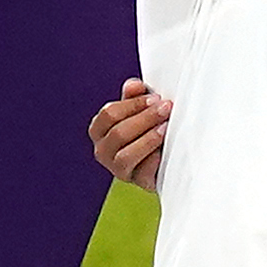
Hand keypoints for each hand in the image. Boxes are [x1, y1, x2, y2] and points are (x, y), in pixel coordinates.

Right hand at [89, 80, 169, 194]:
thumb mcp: (140, 112)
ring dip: (148, 140)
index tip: (155, 98)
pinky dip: (154, 162)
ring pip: (125, 156)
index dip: (133, 104)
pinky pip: (143, 174)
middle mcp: (103, 151)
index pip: (109, 114)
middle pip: (119, 133)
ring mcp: (119, 170)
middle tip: (166, 108)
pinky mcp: (138, 182)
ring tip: (166, 128)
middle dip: (145, 118)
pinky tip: (165, 151)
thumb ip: (134, 98)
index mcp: (99, 130)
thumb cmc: (148, 131)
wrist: (167, 160)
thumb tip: (135, 84)